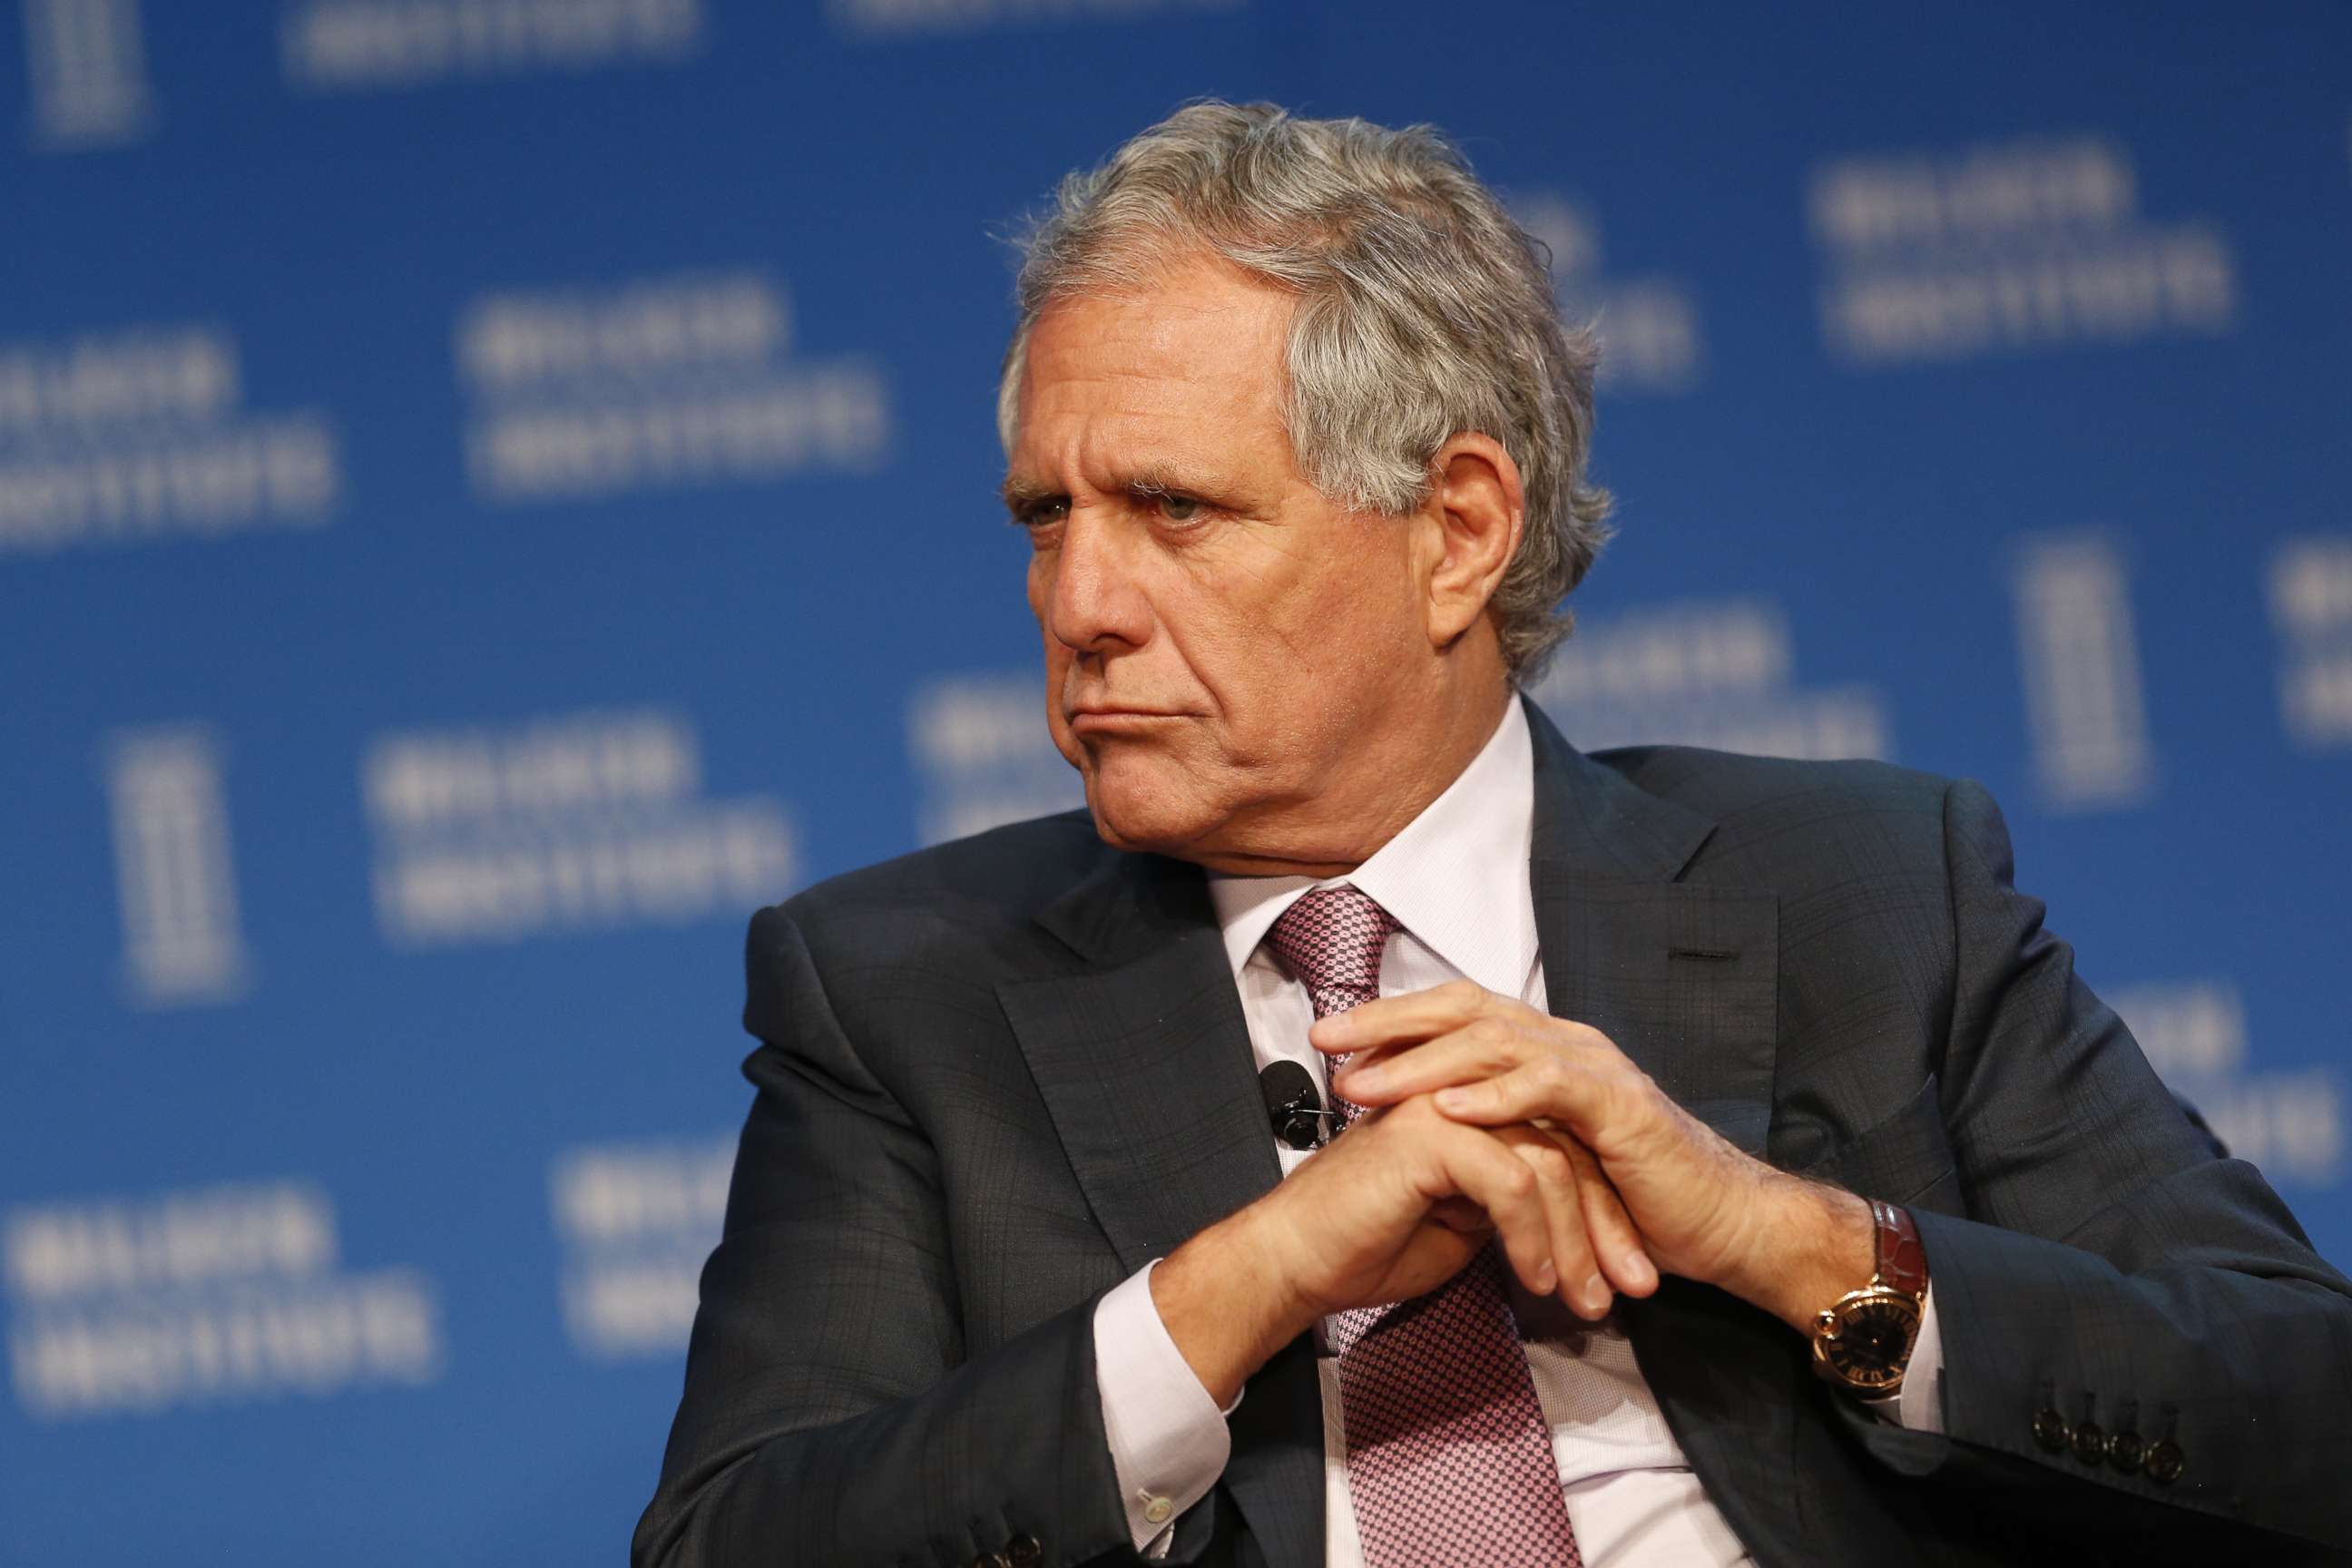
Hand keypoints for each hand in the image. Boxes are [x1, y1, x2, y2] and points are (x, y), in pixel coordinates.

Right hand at [1150, 1088, 1643, 1404]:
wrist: (1295, 1261)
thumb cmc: (1365, 1247)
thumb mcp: (1459, 1223)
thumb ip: (1503, 1200)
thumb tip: (1553, 1210)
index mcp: (1467, 1103)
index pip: (1558, 1142)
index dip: (1599, 1209)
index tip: (1623, 1273)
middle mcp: (1460, 1090)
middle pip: (1565, 1145)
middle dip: (1605, 1223)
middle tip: (1631, 1288)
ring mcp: (1444, 1103)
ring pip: (1548, 1162)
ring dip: (1577, 1239)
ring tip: (1587, 1299)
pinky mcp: (1431, 1131)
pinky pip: (1512, 1180)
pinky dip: (1534, 1236)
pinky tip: (1535, 1279)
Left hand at [1316, 980, 1872, 1331]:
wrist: (1721, 1224)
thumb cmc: (1633, 1200)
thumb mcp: (1546, 1158)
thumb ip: (1496, 1134)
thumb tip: (1421, 1131)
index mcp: (1545, 1049)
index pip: (1456, 1013)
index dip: (1391, 1019)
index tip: (1327, 1037)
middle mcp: (1566, 1042)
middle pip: (1465, 1010)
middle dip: (1389, 1023)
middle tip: (1325, 1041)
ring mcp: (1595, 1068)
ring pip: (1497, 1042)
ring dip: (1424, 1061)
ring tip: (1368, 1082)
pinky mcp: (1619, 1107)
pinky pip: (1551, 1087)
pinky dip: (1498, 1094)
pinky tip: (1451, 1106)